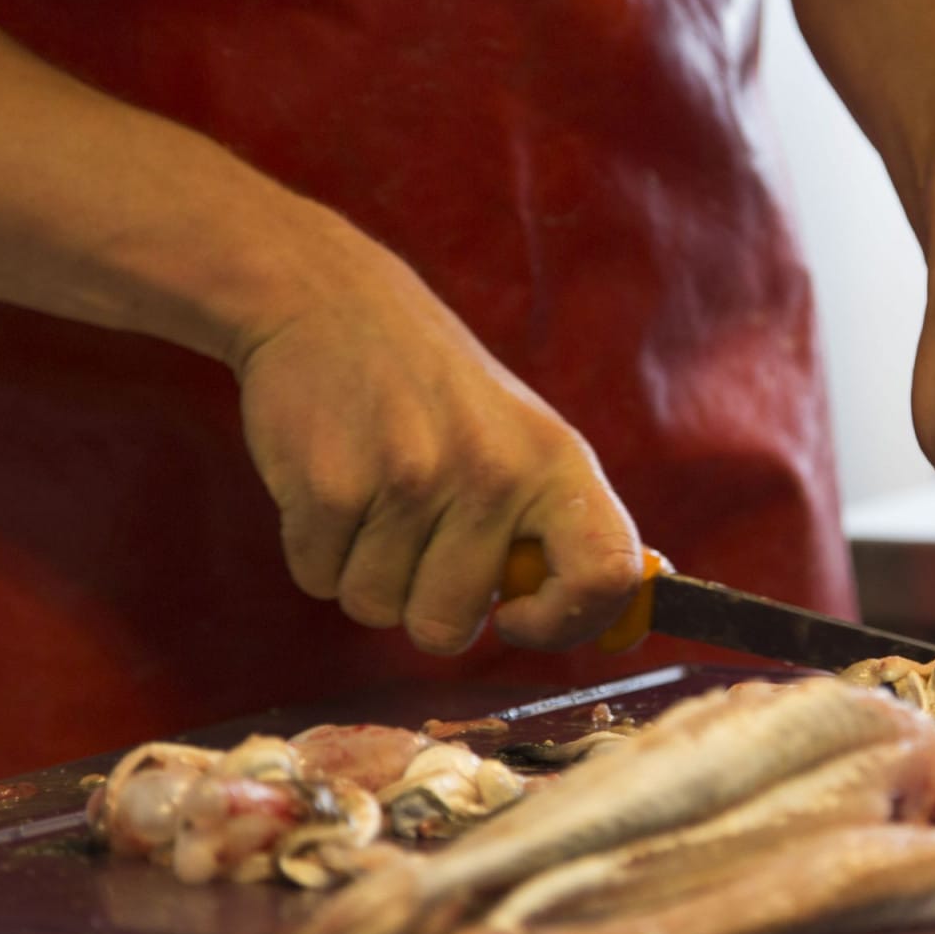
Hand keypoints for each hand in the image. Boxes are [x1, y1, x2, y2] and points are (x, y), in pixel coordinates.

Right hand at [228, 223, 641, 653]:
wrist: (331, 302)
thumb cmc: (436, 390)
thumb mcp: (525, 438)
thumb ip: (562, 529)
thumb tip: (616, 622)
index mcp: (557, 464)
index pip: (606, 574)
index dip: (566, 622)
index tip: (518, 614)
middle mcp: (493, 473)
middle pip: (450, 630)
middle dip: (421, 601)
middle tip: (416, 528)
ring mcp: (410, 479)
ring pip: (378, 611)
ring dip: (365, 573)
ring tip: (373, 496)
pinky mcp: (331, 486)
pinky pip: (319, 581)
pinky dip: (318, 552)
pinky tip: (334, 484)